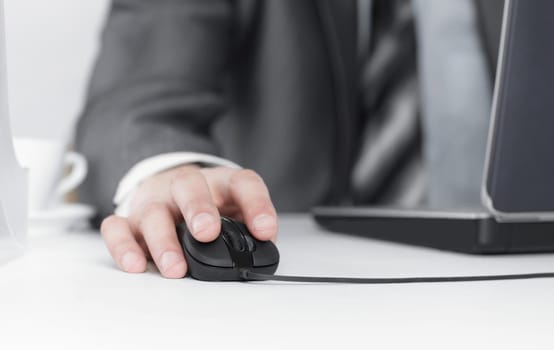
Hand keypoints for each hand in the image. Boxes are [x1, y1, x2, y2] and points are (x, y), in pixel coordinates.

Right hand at [100, 165, 278, 277]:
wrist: (171, 191)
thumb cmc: (209, 207)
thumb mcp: (235, 212)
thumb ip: (246, 231)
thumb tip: (262, 255)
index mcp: (220, 183)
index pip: (242, 183)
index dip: (256, 205)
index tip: (265, 231)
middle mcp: (185, 187)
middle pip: (189, 185)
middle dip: (198, 208)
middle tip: (206, 233)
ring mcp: (156, 201)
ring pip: (154, 212)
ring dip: (164, 241)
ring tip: (176, 268)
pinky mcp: (129, 219)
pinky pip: (117, 228)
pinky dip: (123, 247)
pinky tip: (136, 265)